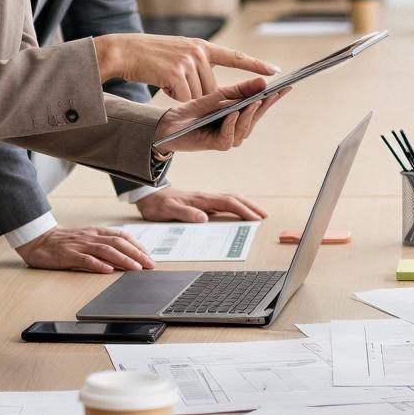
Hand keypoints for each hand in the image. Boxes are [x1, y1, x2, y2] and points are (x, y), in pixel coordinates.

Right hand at [17, 227, 154, 273]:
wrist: (40, 240)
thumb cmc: (65, 242)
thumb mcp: (88, 239)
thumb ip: (104, 244)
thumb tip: (125, 256)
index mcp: (97, 232)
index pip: (122, 236)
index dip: (137, 245)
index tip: (149, 256)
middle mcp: (91, 237)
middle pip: (118, 243)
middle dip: (136, 253)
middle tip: (149, 264)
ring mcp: (80, 245)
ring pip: (105, 250)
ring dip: (122, 259)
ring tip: (135, 268)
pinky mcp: (68, 254)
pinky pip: (85, 259)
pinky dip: (98, 264)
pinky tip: (108, 270)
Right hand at [97, 35, 277, 99]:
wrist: (125, 51)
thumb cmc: (151, 57)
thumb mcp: (180, 54)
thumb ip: (198, 66)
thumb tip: (213, 92)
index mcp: (203, 46)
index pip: (235, 56)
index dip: (256, 65)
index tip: (275, 71)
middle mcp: (199, 51)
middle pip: (213, 88)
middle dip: (198, 94)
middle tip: (177, 83)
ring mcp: (188, 61)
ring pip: (199, 96)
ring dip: (184, 96)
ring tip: (167, 80)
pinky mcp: (176, 73)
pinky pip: (185, 98)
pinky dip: (173, 97)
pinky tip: (162, 83)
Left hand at [134, 189, 267, 222]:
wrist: (148, 196)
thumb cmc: (157, 204)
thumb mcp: (168, 210)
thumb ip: (185, 213)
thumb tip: (204, 218)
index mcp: (200, 199)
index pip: (227, 202)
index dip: (243, 210)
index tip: (255, 218)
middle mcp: (205, 198)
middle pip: (234, 199)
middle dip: (250, 206)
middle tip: (264, 215)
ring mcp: (204, 200)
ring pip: (230, 200)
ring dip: (245, 205)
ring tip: (258, 214)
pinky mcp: (202, 203)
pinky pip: (223, 204)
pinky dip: (235, 207)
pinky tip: (239, 213)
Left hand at [155, 76, 278, 153]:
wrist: (170, 124)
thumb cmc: (195, 109)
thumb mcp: (219, 95)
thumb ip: (240, 90)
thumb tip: (264, 82)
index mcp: (241, 116)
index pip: (262, 106)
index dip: (274, 98)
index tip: (287, 86)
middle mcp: (238, 128)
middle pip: (256, 118)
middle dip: (266, 105)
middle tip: (274, 93)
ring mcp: (228, 138)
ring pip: (244, 128)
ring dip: (249, 115)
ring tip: (255, 101)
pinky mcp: (216, 144)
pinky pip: (228, 136)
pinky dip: (231, 124)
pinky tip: (233, 113)